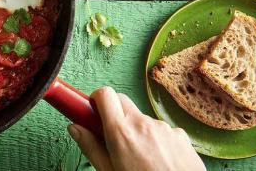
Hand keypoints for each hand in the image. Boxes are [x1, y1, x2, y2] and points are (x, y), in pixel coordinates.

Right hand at [68, 87, 205, 170]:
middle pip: (122, 101)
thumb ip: (91, 147)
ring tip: (139, 157)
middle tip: (111, 136)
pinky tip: (158, 161)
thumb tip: (75, 128)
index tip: (93, 111)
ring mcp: (164, 128)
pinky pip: (161, 130)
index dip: (96, 100)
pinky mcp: (180, 135)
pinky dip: (156, 140)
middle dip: (113, 113)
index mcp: (120, 132)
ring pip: (142, 118)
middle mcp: (142, 124)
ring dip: (136, 130)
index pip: (104, 94)